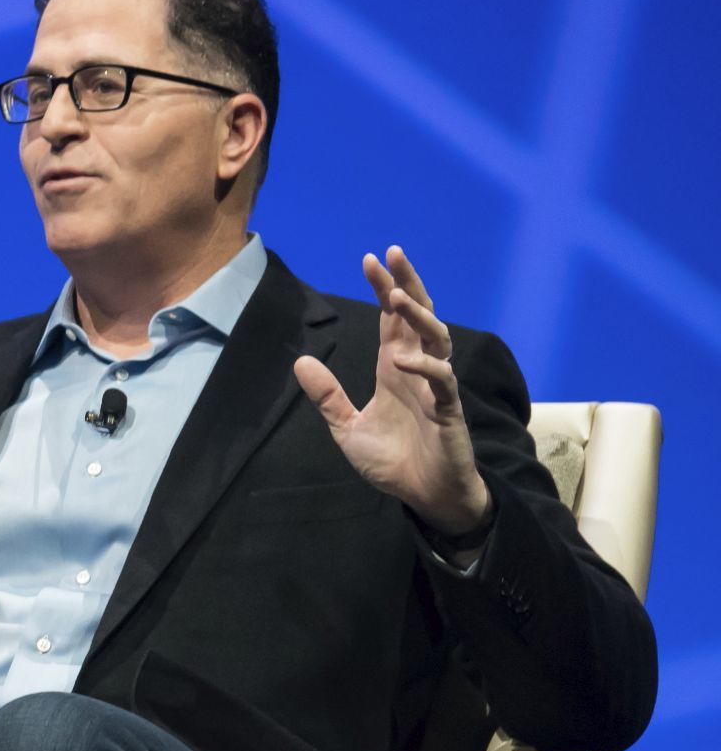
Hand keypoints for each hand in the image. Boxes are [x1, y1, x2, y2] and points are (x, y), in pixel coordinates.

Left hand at [293, 246, 490, 536]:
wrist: (425, 496)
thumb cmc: (393, 461)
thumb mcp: (347, 428)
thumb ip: (327, 396)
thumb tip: (301, 360)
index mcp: (394, 369)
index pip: (391, 319)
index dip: (384, 288)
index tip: (370, 259)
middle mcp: (417, 370)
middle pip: (418, 315)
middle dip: (406, 284)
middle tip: (392, 254)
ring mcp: (435, 387)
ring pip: (436, 338)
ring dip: (418, 316)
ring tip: (396, 296)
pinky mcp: (448, 411)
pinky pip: (443, 381)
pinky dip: (426, 366)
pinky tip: (403, 359)